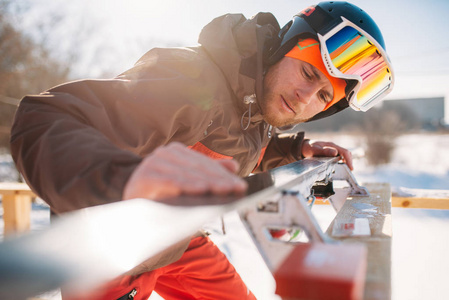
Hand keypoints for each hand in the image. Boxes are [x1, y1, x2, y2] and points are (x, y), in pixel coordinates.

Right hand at [123, 142, 246, 200]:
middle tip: (237, 189)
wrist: (131, 209)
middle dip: (219, 180)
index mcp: (177, 152)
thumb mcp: (188, 184)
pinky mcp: (145, 176)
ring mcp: (154, 163)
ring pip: (186, 174)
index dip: (224, 174)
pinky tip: (201, 190)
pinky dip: (186, 186)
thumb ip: (208, 173)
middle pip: (198, 168)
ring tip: (224, 190)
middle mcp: (165, 154)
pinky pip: (170, 182)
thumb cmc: (162, 196)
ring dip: (207, 183)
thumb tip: (234, 165)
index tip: (241, 185)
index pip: (204, 164)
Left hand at [301, 139, 353, 169]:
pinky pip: (339, 157)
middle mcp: (333, 147)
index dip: (349, 160)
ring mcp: (332, 150)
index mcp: (331, 145)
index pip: (345, 152)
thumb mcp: (315, 150)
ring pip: (344, 155)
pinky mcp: (330, 153)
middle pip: (346, 153)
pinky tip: (341, 166)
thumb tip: (335, 152)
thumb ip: (324, 151)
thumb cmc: (308, 148)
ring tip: (347, 169)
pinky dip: (342, 161)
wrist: (303, 147)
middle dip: (349, 161)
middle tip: (350, 170)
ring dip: (347, 161)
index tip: (350, 167)